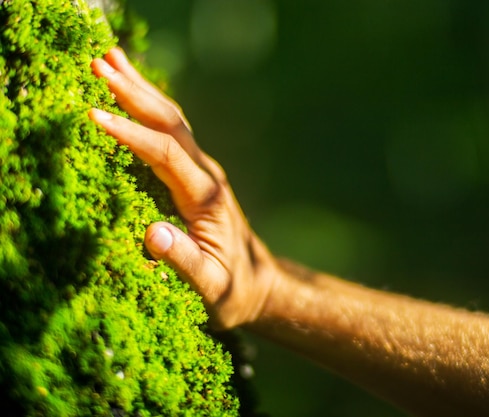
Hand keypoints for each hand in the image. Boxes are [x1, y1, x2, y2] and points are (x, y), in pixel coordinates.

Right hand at [89, 48, 276, 328]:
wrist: (261, 286)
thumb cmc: (234, 290)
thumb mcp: (211, 287)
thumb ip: (185, 261)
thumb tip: (153, 234)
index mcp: (207, 197)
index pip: (165, 155)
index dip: (130, 134)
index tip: (94, 116)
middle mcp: (207, 176)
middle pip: (170, 124)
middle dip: (135, 93)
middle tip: (100, 63)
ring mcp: (203, 173)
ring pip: (172, 122)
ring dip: (142, 91)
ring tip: (111, 59)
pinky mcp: (197, 177)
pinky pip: (172, 134)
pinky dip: (150, 109)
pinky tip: (135, 94)